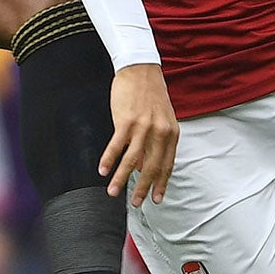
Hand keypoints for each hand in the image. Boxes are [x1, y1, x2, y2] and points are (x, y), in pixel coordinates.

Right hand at [103, 63, 178, 204]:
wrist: (140, 69)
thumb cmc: (150, 94)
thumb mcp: (162, 118)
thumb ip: (158, 142)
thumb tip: (146, 166)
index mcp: (171, 133)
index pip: (167, 164)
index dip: (161, 183)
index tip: (156, 199)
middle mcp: (159, 132)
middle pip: (151, 167)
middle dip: (142, 188)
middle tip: (136, 204)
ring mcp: (143, 126)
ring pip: (132, 160)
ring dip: (121, 179)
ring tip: (113, 193)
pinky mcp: (126, 120)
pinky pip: (116, 145)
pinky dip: (109, 160)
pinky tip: (103, 170)